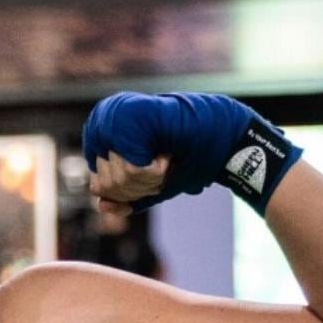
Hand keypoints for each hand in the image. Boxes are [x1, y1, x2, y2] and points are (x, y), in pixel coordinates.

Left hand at [82, 91, 299, 214]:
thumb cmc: (191, 158)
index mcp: (105, 135)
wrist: (224, 139)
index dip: (128, 193)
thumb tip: (102, 205)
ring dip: (148, 180)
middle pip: (106, 186)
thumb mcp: (153, 185)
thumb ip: (127, 197)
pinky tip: (166, 158)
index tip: (154, 177)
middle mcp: (105, 121)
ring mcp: (115, 116)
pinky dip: (153, 174)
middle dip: (138, 188)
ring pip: (117, 179)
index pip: (98, 186)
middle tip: (162, 166)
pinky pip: (131, 169)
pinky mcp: (131, 117)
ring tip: (166, 159)